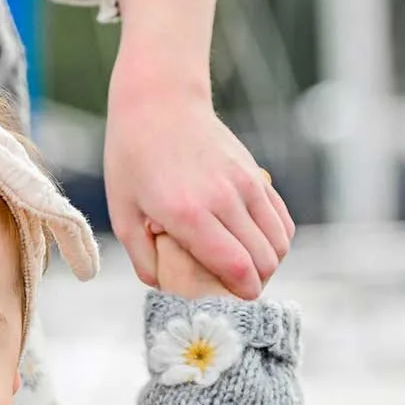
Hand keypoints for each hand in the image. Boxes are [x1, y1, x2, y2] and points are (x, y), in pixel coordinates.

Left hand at [104, 66, 294, 299]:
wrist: (159, 102)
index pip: (235, 266)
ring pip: (279, 241)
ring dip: (268, 263)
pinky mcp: (255, 173)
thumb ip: (142, 256)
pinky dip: (276, 239)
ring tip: (244, 271)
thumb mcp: (122, 212)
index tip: (233, 302)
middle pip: (264, 259)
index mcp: (189, 214)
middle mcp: (224, 199)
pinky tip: (254, 246)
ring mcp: (245, 184)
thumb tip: (163, 285)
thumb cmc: (132, 158)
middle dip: (255, 284)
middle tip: (232, 291)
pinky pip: (281, 218)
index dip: (242, 293)